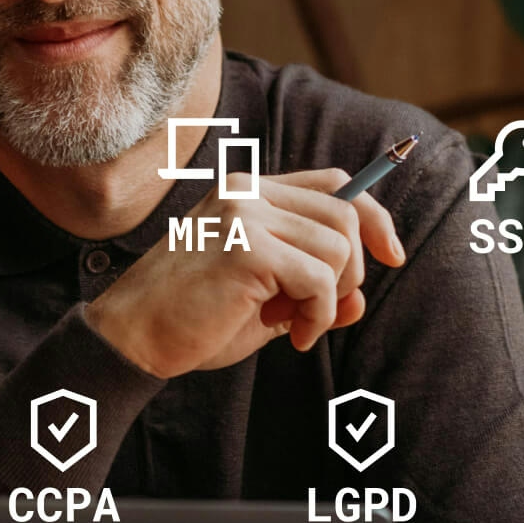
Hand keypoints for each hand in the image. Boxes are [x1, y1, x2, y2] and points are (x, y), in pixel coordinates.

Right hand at [88, 170, 403, 377]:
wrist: (131, 338)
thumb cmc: (191, 321)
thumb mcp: (262, 301)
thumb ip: (309, 290)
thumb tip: (360, 300)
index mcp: (247, 191)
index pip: (334, 184)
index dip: (374, 216)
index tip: (392, 255)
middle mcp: (246, 191)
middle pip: (345, 212)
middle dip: (352, 269)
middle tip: (319, 312)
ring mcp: (245, 215)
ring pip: (338, 246)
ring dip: (331, 297)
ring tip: (295, 326)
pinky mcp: (246, 248)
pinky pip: (320, 278)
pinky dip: (318, 315)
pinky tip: (290, 336)